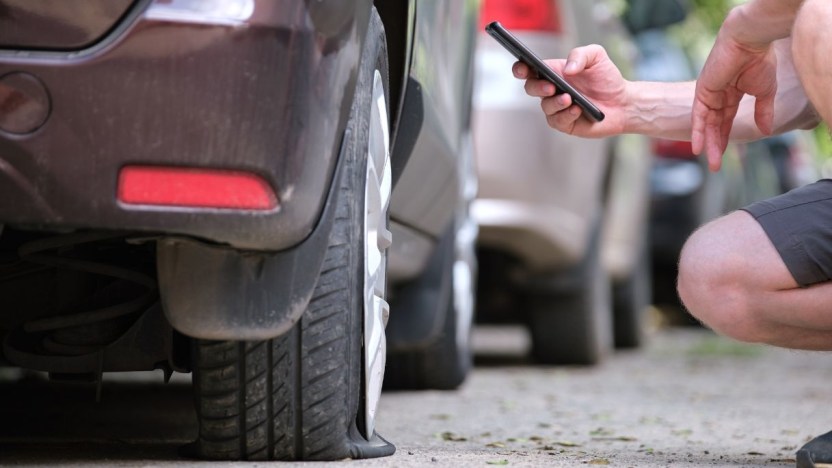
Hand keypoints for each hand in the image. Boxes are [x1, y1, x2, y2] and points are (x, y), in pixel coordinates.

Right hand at [513, 44, 627, 137]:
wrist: (623, 101)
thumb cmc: (606, 78)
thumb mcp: (596, 56)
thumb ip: (580, 54)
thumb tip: (567, 69)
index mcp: (553, 72)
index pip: (529, 69)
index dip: (521, 68)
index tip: (523, 68)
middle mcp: (551, 90)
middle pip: (531, 88)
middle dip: (537, 86)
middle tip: (551, 86)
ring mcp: (557, 108)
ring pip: (545, 106)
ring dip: (555, 102)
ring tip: (569, 99)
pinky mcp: (565, 123)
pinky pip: (558, 120)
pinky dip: (567, 115)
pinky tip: (578, 109)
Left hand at [692, 16, 777, 170]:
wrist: (748, 43)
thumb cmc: (759, 61)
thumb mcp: (765, 92)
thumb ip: (763, 111)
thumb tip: (766, 130)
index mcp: (733, 94)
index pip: (726, 121)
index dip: (725, 137)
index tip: (724, 154)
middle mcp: (718, 96)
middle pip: (715, 126)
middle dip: (716, 145)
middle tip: (716, 166)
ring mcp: (709, 94)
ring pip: (707, 124)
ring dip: (708, 144)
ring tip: (712, 162)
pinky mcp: (702, 92)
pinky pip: (698, 116)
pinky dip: (698, 132)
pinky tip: (698, 148)